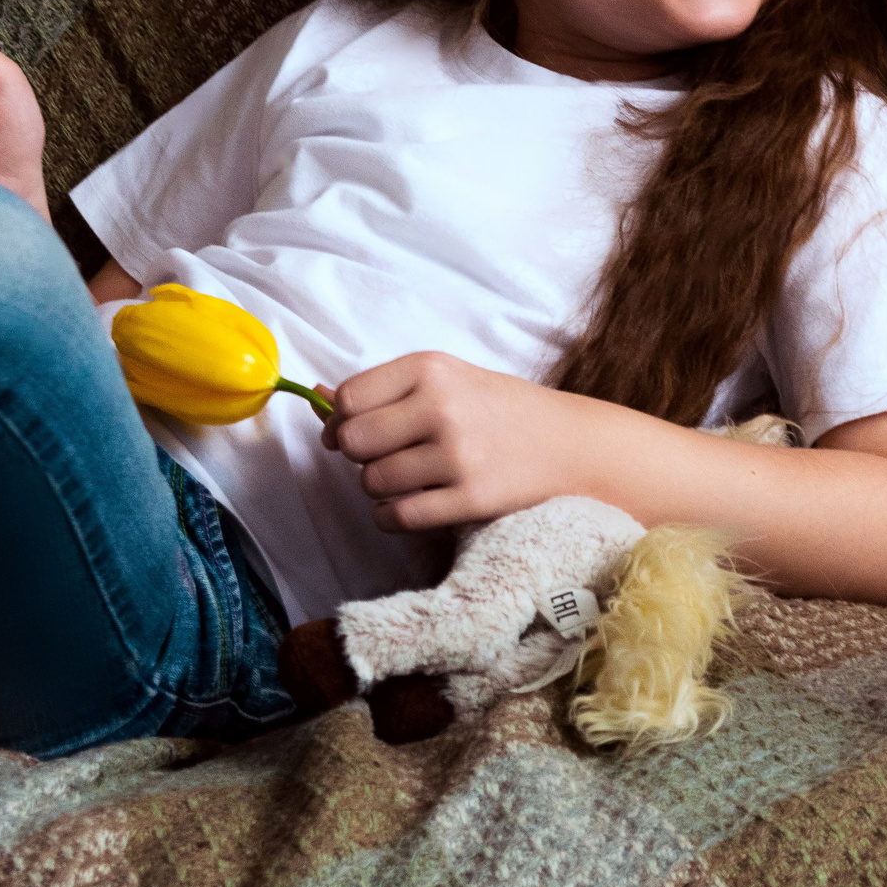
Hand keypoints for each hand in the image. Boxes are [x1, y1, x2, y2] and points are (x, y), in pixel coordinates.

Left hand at [319, 352, 569, 531]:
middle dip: (363, 456)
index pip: (349, 398)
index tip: (358, 432)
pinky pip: (396, 518)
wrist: (570, 444)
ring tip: (414, 479)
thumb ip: (386, 389)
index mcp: (432, 368)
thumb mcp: (449, 379)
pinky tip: (412, 505)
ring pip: (373, 483)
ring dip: (381, 488)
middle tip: (390, 456)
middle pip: (355, 442)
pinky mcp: (470, 499)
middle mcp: (442, 407)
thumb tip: (315, 398)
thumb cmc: (501, 410)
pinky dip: (391, 517)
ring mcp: (457, 455)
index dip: (343, 421)